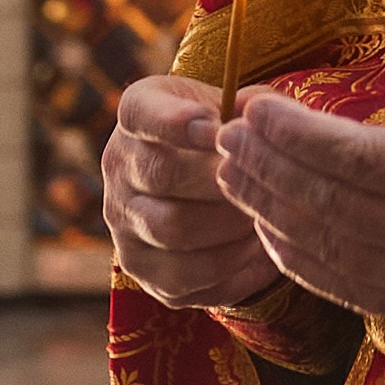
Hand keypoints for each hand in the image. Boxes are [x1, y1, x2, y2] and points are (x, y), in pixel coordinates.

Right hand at [103, 74, 282, 311]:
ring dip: (229, 227)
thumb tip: (262, 117)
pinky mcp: (141, 269)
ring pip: (174, 230)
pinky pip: (186, 278)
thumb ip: (252, 106)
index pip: (141, 113)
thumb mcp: (232, 107)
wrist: (197, 184)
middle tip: (263, 185)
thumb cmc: (221, 136)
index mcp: (137, 115)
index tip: (217, 130)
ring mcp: (123, 222)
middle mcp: (118, 167)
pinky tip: (262, 254)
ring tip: (266, 220)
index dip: (176, 122)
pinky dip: (232, 269)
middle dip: (220, 181)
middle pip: (162, 174)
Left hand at [213, 0, 384, 339]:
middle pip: (326, 204)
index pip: (359, 158)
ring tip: (228, 172)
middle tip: (221, 134)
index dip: (298, 134)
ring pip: (323, 248)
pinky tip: (268, 229)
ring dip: (267, 210)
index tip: (255, 104)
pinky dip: (296, 259)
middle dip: (265, 168)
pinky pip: (342, 288)